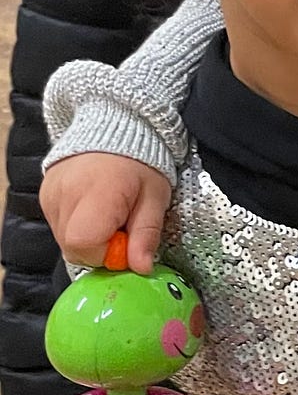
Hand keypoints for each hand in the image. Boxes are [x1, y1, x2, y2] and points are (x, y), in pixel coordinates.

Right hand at [40, 152, 171, 273]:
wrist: (118, 126)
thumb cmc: (141, 162)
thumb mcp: (155, 198)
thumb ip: (146, 234)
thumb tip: (141, 267)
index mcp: (96, 192)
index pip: (84, 244)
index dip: (107, 253)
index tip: (127, 240)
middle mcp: (65, 193)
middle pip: (73, 247)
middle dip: (100, 249)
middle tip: (121, 227)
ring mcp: (50, 194)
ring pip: (65, 240)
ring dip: (89, 238)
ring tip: (109, 214)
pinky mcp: (45, 194)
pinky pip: (59, 226)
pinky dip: (78, 226)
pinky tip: (94, 209)